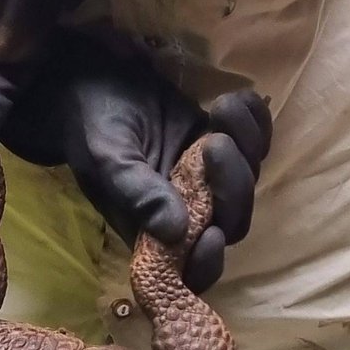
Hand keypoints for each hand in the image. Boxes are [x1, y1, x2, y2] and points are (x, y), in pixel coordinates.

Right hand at [0, 29, 271, 292]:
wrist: (94, 81)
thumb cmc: (93, 127)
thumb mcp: (108, 160)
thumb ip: (138, 195)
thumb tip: (175, 232)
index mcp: (155, 231)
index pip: (192, 268)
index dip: (208, 261)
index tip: (212, 233)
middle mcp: (188, 210)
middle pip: (233, 220)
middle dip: (233, 185)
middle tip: (214, 142)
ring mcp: (209, 178)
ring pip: (249, 179)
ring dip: (246, 145)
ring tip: (219, 108)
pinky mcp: (223, 143)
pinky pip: (257, 142)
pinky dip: (255, 121)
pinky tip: (234, 99)